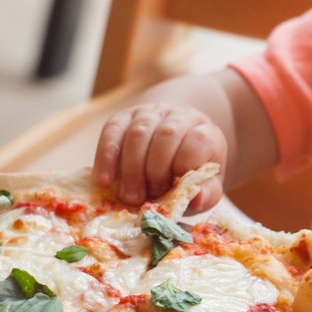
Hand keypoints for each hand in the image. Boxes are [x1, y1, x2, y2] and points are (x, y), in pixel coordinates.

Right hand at [95, 103, 226, 210]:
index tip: (173, 188)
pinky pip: (112, 130)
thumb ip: (207, 194)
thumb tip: (197, 199)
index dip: (183, 165)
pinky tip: (104, 180)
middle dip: (154, 171)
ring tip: (129, 196)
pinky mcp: (124, 117)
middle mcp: (180, 116)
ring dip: (131, 168)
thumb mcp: (206, 188)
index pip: (198, 140)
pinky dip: (106, 157)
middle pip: (166, 135)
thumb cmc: (189, 174)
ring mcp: (151, 113)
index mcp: (206, 133)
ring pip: (138, 133)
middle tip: (145, 198)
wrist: (170, 151)